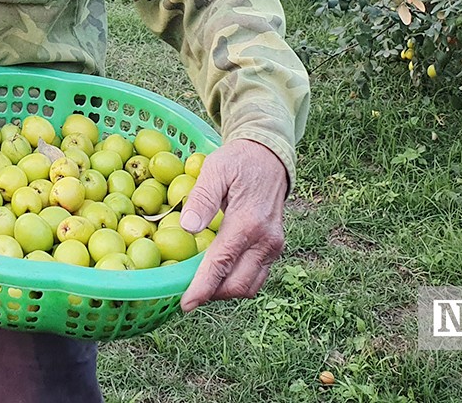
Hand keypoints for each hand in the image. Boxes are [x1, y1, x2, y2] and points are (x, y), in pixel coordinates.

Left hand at [179, 138, 289, 311]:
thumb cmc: (238, 161)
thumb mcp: (215, 169)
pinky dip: (238, 281)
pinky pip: (257, 276)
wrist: (269, 157)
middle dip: (212, 293)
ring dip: (225, 291)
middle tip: (187, 291)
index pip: (221, 264)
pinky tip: (220, 272)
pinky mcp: (276, 248)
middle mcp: (265, 241)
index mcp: (248, 223)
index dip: (202, 288)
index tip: (186, 305)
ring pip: (249, 286)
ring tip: (202, 283)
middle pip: (237, 284)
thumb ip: (201, 198)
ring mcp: (274, 246)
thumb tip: (187, 228)